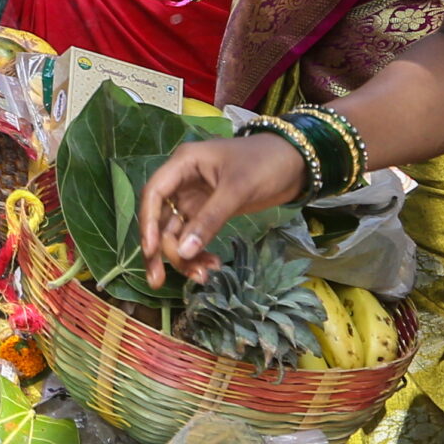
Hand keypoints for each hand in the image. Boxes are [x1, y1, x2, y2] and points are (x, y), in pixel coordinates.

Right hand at [139, 135, 308, 286]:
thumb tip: (183, 252)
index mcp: (184, 164)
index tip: (151, 251)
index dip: (147, 223)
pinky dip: (199, 252)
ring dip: (184, 256)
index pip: (154, 194)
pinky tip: (212, 265)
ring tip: (203, 276)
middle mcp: (183, 181)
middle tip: (159, 282)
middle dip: (162, 250)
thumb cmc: (265, 163)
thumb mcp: (237, 189)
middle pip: (161, 219)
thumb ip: (209, 220)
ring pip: (177, 232)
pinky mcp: (208, 211)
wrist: (296, 162)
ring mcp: (195, 198)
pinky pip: (195, 236)